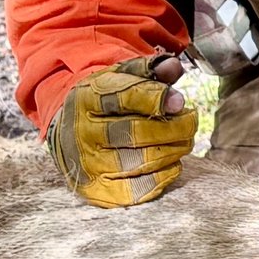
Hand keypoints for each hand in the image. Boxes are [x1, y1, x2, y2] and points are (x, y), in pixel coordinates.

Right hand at [46, 54, 195, 207]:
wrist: (68, 137)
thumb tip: (173, 67)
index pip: (125, 97)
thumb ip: (149, 70)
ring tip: (184, 141)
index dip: (158, 99)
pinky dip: (164, 176)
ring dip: (172, 151)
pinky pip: (138, 189)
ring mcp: (87, 164)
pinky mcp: (97, 190)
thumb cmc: (105, 103)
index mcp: (87, 98)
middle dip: (174, 128)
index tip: (180, 103)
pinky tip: (172, 163)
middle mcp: (83, 133)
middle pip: (136, 133)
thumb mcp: (121, 78)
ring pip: (140, 161)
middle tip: (190, 122)